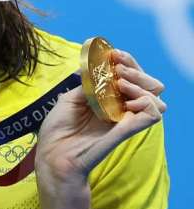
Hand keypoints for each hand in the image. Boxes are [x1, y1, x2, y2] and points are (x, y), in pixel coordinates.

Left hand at [35, 49, 165, 192]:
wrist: (53, 154)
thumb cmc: (58, 130)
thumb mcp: (69, 99)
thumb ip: (87, 83)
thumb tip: (98, 65)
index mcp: (108, 99)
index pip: (129, 76)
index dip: (126, 62)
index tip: (114, 54)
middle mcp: (121, 107)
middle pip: (147, 83)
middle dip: (135, 69)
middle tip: (118, 68)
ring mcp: (126, 118)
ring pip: (155, 96)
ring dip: (141, 84)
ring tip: (120, 84)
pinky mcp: (128, 130)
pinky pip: (152, 114)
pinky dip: (146, 102)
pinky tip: (127, 102)